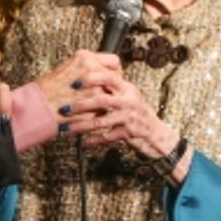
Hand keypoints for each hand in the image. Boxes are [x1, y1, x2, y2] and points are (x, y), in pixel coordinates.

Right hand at [32, 49, 121, 123]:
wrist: (36, 108)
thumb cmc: (47, 90)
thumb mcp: (67, 68)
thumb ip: (86, 68)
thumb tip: (102, 72)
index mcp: (85, 58)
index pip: (114, 62)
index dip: (114, 71)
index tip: (112, 77)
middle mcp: (92, 71)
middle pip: (116, 80)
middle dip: (112, 88)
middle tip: (105, 94)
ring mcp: (95, 90)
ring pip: (111, 97)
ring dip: (105, 102)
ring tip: (92, 106)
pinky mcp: (94, 108)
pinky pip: (104, 111)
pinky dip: (98, 114)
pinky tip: (87, 113)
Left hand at [60, 66, 181, 162]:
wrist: (156, 133)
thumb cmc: (137, 113)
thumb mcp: (128, 97)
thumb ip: (112, 89)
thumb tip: (88, 78)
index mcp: (127, 89)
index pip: (109, 77)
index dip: (91, 78)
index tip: (74, 82)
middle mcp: (129, 101)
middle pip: (102, 99)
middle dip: (80, 104)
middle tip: (64, 108)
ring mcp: (129, 117)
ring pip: (101, 121)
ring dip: (82, 125)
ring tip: (67, 129)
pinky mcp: (129, 133)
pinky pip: (107, 136)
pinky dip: (94, 140)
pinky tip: (84, 143)